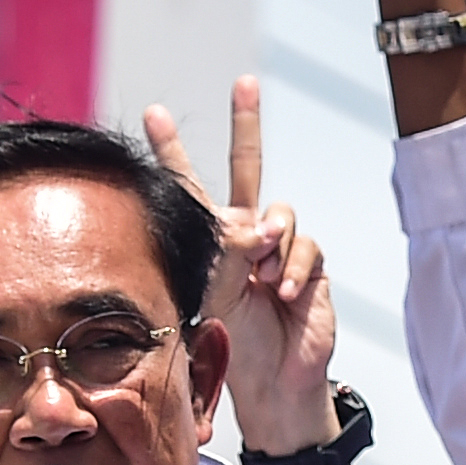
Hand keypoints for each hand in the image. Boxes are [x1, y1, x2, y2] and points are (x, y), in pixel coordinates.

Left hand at [143, 79, 338, 449]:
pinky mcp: (311, 265)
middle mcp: (246, 236)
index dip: (173, 153)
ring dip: (271, 242)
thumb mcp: (210, 297)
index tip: (154, 114)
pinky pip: (304, 246)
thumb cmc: (232, 347)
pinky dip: (293, 267)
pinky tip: (284, 292)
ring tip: (263, 278)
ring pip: (280, 212)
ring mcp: (280, 248)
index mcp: (212, 243)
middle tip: (245, 82)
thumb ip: (220, 257)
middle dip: (246, 124)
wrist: (273, 382)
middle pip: (248, 169)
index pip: (190, 190)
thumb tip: (251, 226)